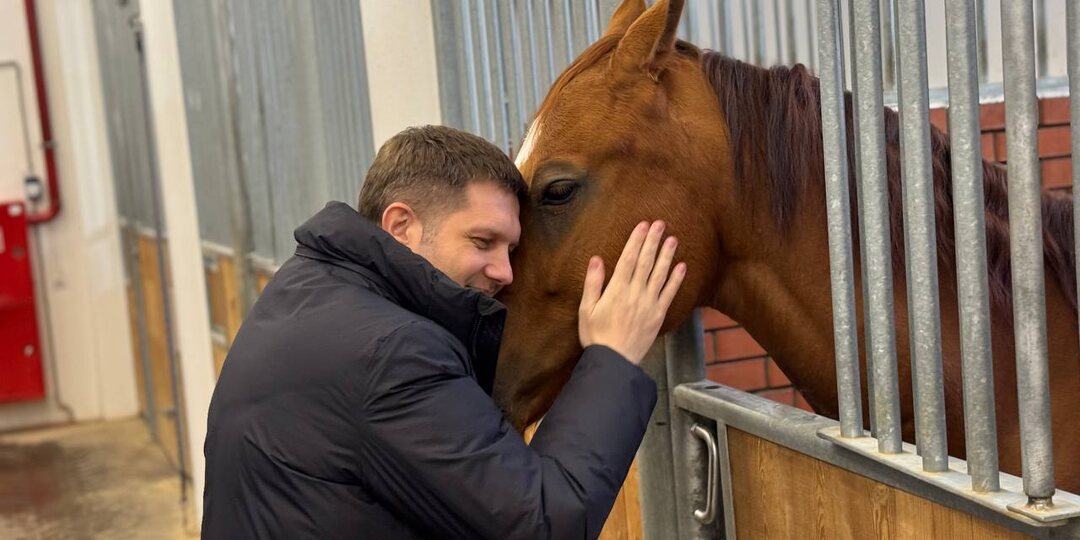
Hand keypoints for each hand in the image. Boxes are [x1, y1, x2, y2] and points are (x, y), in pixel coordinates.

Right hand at [578, 221, 686, 364]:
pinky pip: (669, 294)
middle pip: (646, 262)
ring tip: (673, 239)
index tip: (642, 225)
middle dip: (653, 241)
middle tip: (660, 223)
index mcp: (616, 290)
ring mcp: (649, 304)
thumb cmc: (596, 336)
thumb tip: (596, 259)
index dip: (636, 241)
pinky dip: (676, 280)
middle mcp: (635, 293)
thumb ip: (593, 283)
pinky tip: (682, 267)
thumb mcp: (586, 310)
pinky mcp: (658, 315)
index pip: (628, 259)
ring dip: (667, 255)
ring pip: (660, 274)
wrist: (614, 361)